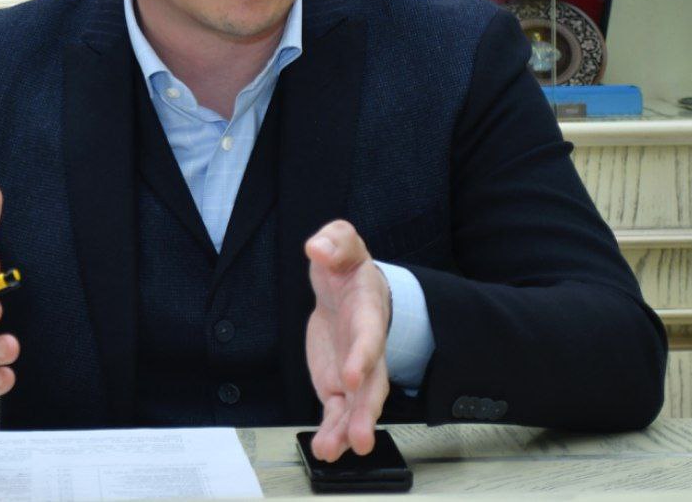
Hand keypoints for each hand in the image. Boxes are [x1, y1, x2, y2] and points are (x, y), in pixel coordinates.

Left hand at [304, 220, 390, 461]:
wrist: (347, 288)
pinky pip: (338, 411)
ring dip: (348, 429)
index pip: (369, 336)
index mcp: (369, 312)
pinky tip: (325, 448)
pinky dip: (332, 430)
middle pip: (373, 383)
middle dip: (366, 411)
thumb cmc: (347, 267)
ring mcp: (355, 369)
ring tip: (335, 450)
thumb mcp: (341, 243)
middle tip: (360, 437)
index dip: (363, 356)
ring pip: (357, 405)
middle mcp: (367, 347)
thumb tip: (318, 245)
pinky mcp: (339, 383)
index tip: (353, 375)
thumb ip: (335, 241)